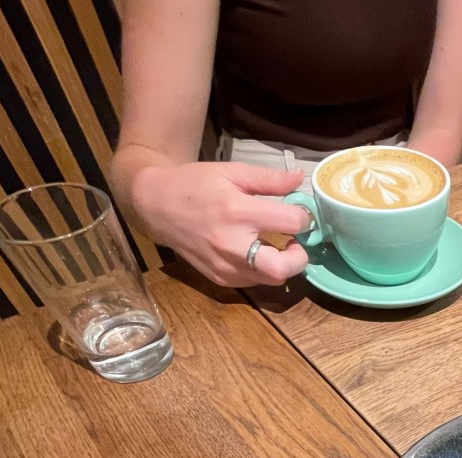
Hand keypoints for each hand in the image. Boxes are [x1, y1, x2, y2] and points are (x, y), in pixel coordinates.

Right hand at [129, 161, 311, 286]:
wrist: (156, 205)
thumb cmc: (195, 184)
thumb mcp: (232, 172)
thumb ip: (269, 179)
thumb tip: (299, 179)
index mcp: (238, 212)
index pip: (290, 222)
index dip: (304, 218)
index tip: (300, 214)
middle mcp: (232, 245)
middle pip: (283, 269)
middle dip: (299, 258)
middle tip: (296, 242)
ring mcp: (225, 266)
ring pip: (272, 280)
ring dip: (283, 265)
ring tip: (276, 245)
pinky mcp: (220, 279)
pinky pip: (255, 282)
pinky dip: (264, 270)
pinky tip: (257, 252)